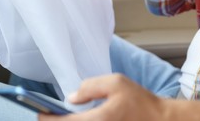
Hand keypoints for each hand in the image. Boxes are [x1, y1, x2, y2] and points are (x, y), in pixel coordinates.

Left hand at [38, 74, 199, 120]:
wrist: (160, 120)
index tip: (39, 111)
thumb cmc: (140, 101)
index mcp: (96, 120)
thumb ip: (90, 87)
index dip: (46, 118)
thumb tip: (72, 97)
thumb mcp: (116, 83)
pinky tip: (78, 118)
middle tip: (48, 113)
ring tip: (61, 115)